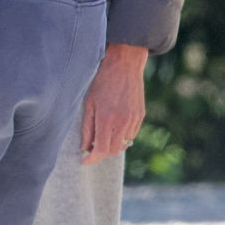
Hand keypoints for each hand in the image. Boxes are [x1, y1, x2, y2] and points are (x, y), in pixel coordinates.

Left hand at [80, 43, 147, 164]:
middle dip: (101, 153)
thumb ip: (87, 127)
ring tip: (101, 136)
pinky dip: (122, 136)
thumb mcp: (88, 103)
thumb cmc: (101, 81)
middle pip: (113, 150)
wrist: (124, 64)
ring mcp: (133, 119)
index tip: (84, 160)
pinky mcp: (140, 115)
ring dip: (112, 145)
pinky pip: (131, 134)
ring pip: (123, 144)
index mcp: (106, 119)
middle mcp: (122, 122)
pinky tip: (113, 126)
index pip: (101, 150)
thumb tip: (85, 147)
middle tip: (91, 147)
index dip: (92, 159)